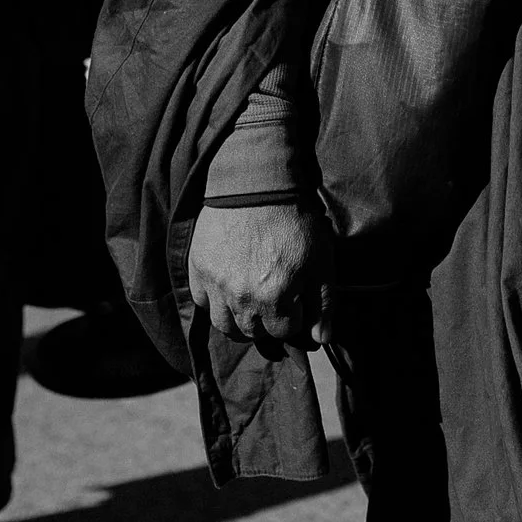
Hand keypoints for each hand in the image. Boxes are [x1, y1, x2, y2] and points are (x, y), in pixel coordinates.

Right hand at [187, 201, 331, 346]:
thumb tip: (322, 338)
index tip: (296, 298)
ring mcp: (216, 284)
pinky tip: (228, 287)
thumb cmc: (294, 220)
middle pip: (253, 332)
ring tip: (249, 302)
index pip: (284, 331)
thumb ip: (323, 303)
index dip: (294, 316)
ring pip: (224, 324)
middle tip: (273, 300)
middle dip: (267, 321)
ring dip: (238, 319)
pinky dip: (214, 301)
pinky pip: (202, 301)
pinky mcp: (198, 268)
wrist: (257, 182)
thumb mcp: (321, 260)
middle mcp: (241, 298)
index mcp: (274, 298)